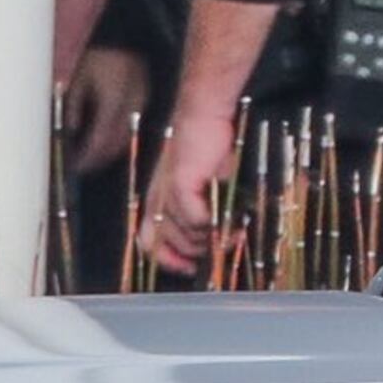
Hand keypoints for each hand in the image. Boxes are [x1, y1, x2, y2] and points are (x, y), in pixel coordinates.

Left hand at [64, 47, 150, 176]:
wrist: (125, 36)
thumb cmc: (98, 57)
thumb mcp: (78, 80)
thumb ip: (73, 109)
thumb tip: (70, 134)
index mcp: (112, 102)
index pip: (99, 141)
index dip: (86, 158)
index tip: (73, 166)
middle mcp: (130, 108)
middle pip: (115, 146)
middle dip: (97, 160)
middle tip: (80, 166)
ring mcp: (141, 106)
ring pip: (126, 140)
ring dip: (108, 152)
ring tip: (90, 157)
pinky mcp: (144, 102)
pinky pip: (131, 129)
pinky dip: (117, 140)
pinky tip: (104, 140)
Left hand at [144, 129, 221, 275]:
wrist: (202, 115)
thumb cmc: (204, 148)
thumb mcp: (199, 183)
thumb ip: (201, 211)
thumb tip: (217, 240)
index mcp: (156, 202)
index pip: (149, 244)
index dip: (168, 260)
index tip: (190, 267)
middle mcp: (157, 201)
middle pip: (172, 245)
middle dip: (200, 250)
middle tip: (224, 242)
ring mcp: (166, 195)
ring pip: (187, 235)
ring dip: (212, 236)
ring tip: (233, 228)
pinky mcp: (180, 186)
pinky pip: (197, 220)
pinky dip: (214, 222)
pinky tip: (228, 215)